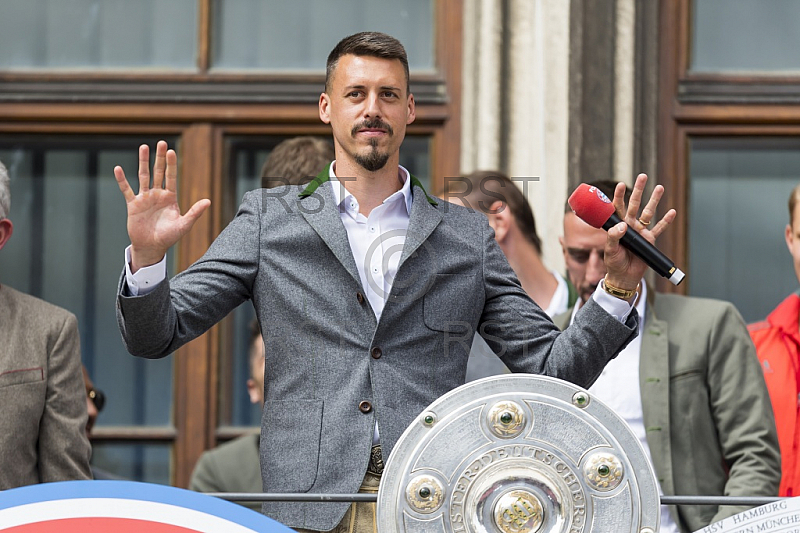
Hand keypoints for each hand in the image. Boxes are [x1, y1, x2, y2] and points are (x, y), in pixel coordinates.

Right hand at [114, 141, 209, 271]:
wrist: (151, 247)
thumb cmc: (169, 237)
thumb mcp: (184, 225)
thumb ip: (195, 213)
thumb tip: (208, 201)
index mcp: (170, 198)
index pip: (171, 177)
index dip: (171, 165)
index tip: (172, 151)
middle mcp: (157, 195)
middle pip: (158, 172)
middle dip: (160, 158)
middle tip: (162, 143)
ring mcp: (145, 198)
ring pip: (143, 176)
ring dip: (143, 162)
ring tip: (143, 147)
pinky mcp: (133, 205)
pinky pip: (127, 190)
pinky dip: (122, 180)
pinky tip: (118, 169)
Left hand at [603, 173, 675, 292]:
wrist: (624, 276)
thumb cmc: (613, 262)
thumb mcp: (610, 249)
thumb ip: (613, 237)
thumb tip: (622, 226)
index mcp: (618, 225)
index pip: (617, 208)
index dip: (618, 196)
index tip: (619, 184)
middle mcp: (630, 225)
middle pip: (635, 204)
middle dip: (638, 190)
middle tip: (643, 176)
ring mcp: (641, 232)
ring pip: (649, 213)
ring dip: (654, 200)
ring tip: (660, 187)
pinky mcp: (650, 240)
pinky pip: (659, 229)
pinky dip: (665, 221)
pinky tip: (672, 211)